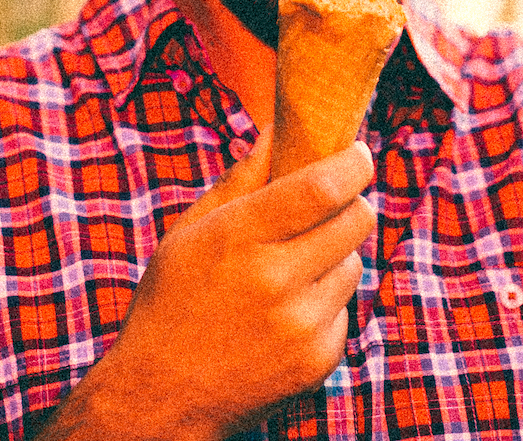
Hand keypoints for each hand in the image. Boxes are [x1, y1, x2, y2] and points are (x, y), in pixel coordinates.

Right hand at [45, 132, 375, 440]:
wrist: (163, 395)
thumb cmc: (173, 300)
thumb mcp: (191, 231)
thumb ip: (241, 177)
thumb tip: (278, 125)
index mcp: (239, 238)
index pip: (322, 187)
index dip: (353, 163)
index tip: (358, 154)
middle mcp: (275, 281)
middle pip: (356, 220)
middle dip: (352, 204)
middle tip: (333, 205)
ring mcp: (300, 326)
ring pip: (353, 265)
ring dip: (334, 257)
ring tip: (290, 271)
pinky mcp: (318, 360)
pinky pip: (344, 310)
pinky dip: (325, 304)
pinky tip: (284, 315)